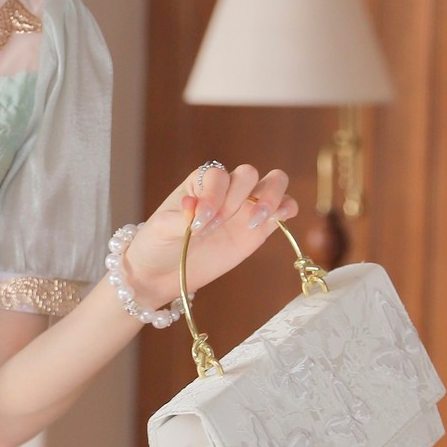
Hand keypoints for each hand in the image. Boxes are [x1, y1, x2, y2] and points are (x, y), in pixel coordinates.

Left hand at [122, 161, 298, 308]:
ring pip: (274, 183)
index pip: (218, 176)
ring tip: (253, 222)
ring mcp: (246, 207)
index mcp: (201, 182)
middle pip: (248, 174)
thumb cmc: (158, 244)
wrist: (163, 272)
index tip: (198, 224)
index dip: (213, 196)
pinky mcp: (260, 229)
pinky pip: (284, 209)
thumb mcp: (161, 231)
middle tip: (218, 226)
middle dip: (236, 199)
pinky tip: (280, 219)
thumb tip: (192, 206)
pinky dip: (288, 208)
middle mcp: (227, 190)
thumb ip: (178, 219)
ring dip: (270, 197)